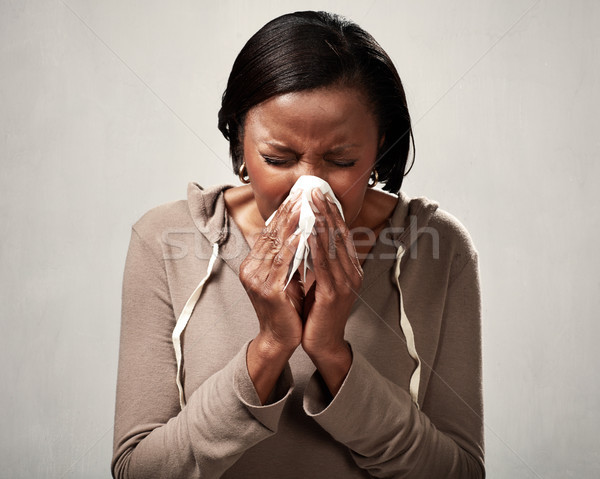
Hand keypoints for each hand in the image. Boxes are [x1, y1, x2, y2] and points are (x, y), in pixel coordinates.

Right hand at [239, 190, 303, 401]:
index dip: (282, 213)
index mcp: (252, 264)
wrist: (280, 338)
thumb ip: (285, 256)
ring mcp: (257, 280)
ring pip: (277, 245)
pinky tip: (304, 233)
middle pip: (271, 234)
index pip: (268, 232)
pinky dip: (294, 246)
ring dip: (292, 224)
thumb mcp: (283, 276)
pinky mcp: (269, 291)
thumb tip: (299, 230)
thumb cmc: (285, 308)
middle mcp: (250, 269)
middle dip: (288, 212)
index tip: (296, 196)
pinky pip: (283, 264)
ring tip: (305, 206)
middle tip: (302, 193)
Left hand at [301, 188, 363, 393]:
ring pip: (333, 246)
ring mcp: (346, 283)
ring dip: (321, 222)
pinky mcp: (334, 295)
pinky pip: (324, 265)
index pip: (341, 233)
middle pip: (339, 234)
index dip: (331, 211)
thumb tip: (309, 235)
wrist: (322, 343)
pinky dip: (316, 246)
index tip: (319, 193)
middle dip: (326, 210)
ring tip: (310, 204)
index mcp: (350, 268)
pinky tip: (308, 232)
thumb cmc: (318, 311)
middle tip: (314, 190)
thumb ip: (319, 260)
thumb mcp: (321, 280)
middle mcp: (352, 272)